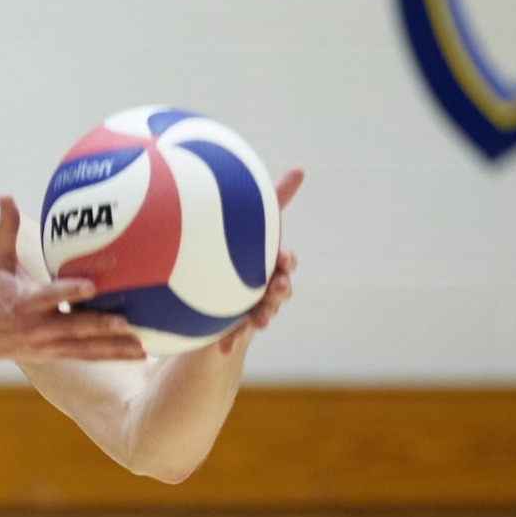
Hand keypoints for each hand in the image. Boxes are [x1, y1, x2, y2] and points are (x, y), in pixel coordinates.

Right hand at [0, 195, 146, 362]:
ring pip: (84, 348)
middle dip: (97, 325)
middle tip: (124, 321)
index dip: (69, 292)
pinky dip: (111, 356)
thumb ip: (6, 230)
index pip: (50, 297)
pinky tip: (138, 354)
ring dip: (112, 348)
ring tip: (140, 346)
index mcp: (25, 303)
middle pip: (72, 327)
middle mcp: (38, 327)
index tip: (91, 286)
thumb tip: (6, 195)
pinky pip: (87, 356)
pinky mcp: (56, 354)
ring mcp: (48, 345)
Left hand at [219, 167, 301, 355]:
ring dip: (262, 317)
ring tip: (259, 322)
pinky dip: (231, 341)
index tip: (282, 259)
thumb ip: (275, 199)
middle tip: (276, 289)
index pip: (284, 262)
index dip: (285, 262)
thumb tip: (301, 168)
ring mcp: (251, 307)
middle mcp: (265, 286)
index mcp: (270, 263)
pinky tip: (222, 348)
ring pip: (262, 314)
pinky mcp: (234, 325)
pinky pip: (235, 335)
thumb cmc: (237, 246)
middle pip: (279, 291)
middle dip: (280, 291)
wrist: (214, 286)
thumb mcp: (250, 222)